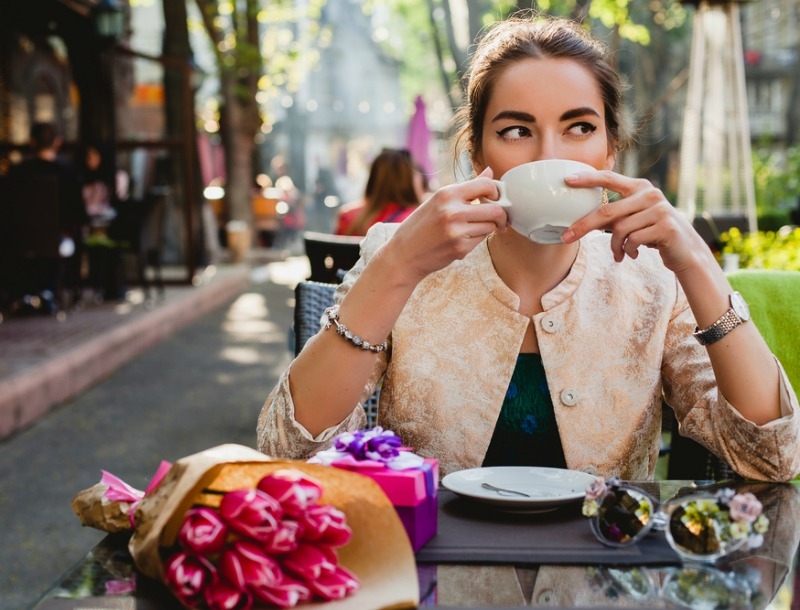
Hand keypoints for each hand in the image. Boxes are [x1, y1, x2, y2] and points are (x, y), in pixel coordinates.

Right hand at [380, 168, 508, 280]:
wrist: (404, 254)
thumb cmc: (420, 226)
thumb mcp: (438, 201)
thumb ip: (466, 188)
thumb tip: (490, 172)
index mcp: (446, 194)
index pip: (486, 185)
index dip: (496, 191)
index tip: (495, 198)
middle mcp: (452, 211)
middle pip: (496, 209)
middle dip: (501, 215)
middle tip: (498, 219)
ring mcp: (457, 231)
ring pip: (491, 226)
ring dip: (488, 228)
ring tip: (473, 229)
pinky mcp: (460, 249)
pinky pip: (481, 240)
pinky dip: (476, 239)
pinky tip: (461, 240)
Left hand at [561, 170, 706, 273]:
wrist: (684, 250)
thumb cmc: (652, 232)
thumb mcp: (633, 218)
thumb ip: (613, 214)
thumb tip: (579, 219)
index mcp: (639, 187)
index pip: (609, 178)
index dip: (587, 179)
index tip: (567, 180)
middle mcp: (650, 194)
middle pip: (607, 211)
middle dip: (583, 226)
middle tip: (566, 237)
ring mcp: (659, 210)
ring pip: (619, 230)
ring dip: (614, 246)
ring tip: (618, 253)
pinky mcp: (665, 227)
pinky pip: (633, 240)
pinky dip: (627, 251)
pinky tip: (632, 254)